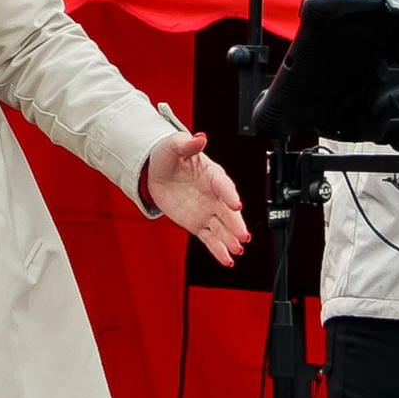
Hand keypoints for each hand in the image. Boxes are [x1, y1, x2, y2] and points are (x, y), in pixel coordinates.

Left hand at [146, 130, 248, 265]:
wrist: (155, 172)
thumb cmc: (168, 155)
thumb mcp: (174, 145)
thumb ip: (187, 144)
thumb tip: (199, 138)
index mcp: (212, 174)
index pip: (223, 185)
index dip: (229, 194)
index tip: (236, 204)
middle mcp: (214, 195)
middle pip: (228, 211)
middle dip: (236, 224)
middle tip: (243, 236)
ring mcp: (207, 211)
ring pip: (222, 228)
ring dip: (230, 239)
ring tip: (237, 249)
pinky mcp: (198, 224)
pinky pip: (210, 239)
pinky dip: (219, 250)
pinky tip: (228, 260)